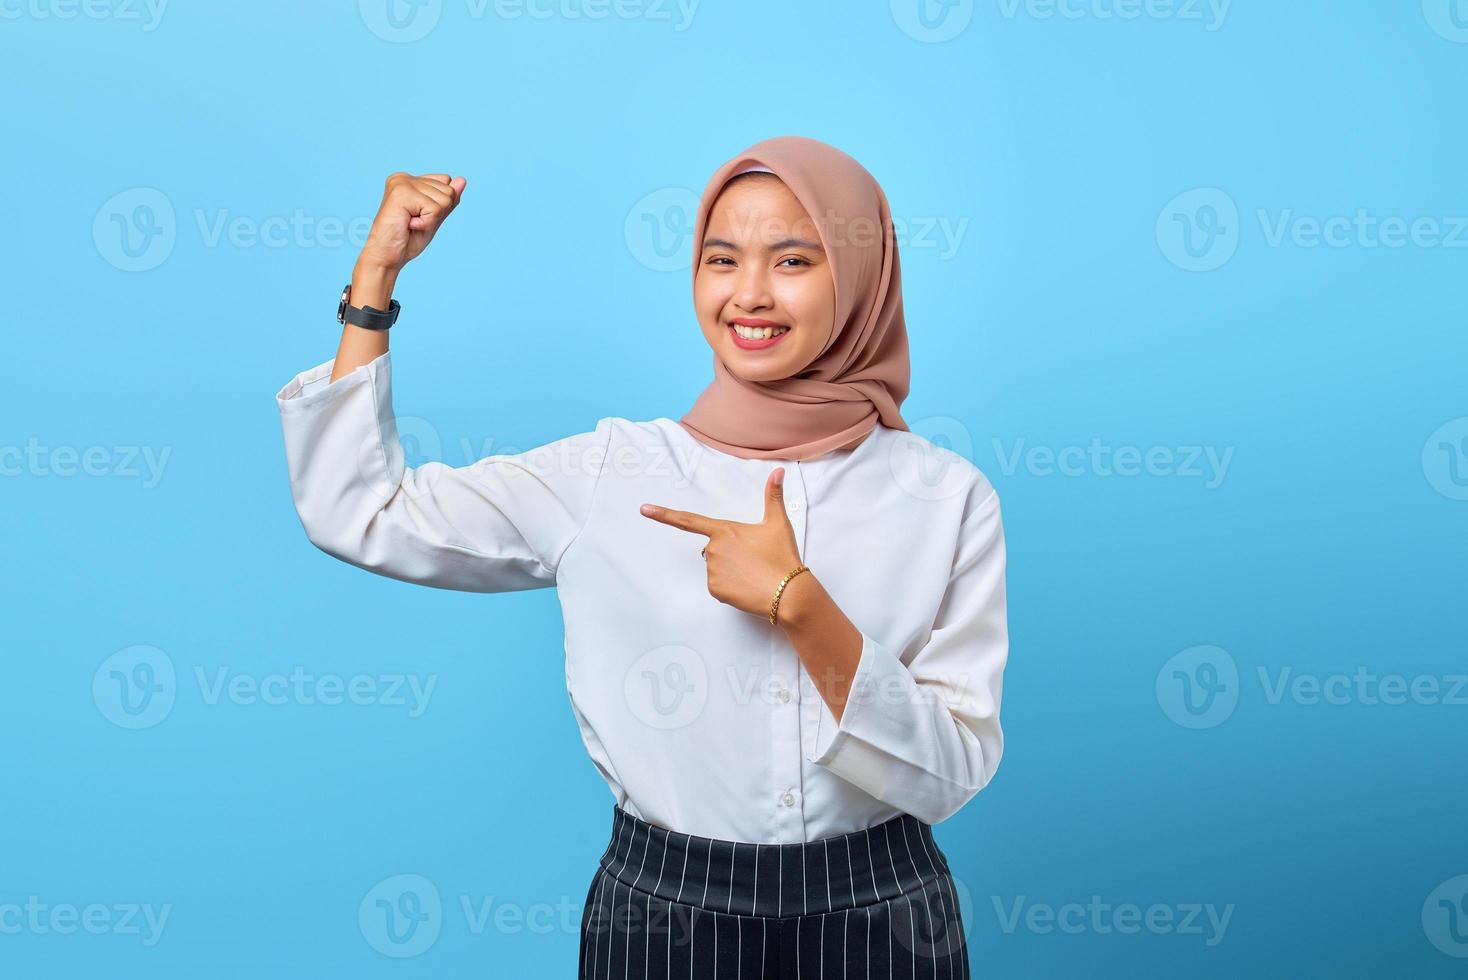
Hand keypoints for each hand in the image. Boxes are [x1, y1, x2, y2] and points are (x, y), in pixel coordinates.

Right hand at [357, 172, 466, 272]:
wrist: (387, 257)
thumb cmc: (407, 240)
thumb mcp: (435, 218)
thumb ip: (448, 199)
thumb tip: (462, 179)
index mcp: (410, 180)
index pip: (446, 182)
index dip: (441, 205)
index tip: (420, 216)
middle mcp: (404, 177)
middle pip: (448, 190)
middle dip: (438, 213)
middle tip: (415, 222)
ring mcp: (402, 183)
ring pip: (444, 199)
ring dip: (432, 219)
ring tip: (411, 224)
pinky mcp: (401, 193)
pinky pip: (435, 209)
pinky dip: (426, 223)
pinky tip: (409, 225)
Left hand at [639, 467, 804, 619]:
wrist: (789, 593)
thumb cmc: (782, 556)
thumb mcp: (778, 524)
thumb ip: (773, 496)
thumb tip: (779, 471)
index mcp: (724, 530)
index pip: (688, 520)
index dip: (664, 514)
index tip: (644, 509)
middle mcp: (712, 549)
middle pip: (713, 548)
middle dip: (729, 553)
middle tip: (753, 559)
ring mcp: (712, 571)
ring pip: (716, 568)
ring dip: (731, 570)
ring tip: (753, 573)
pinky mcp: (715, 590)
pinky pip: (719, 586)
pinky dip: (731, 587)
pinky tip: (748, 587)